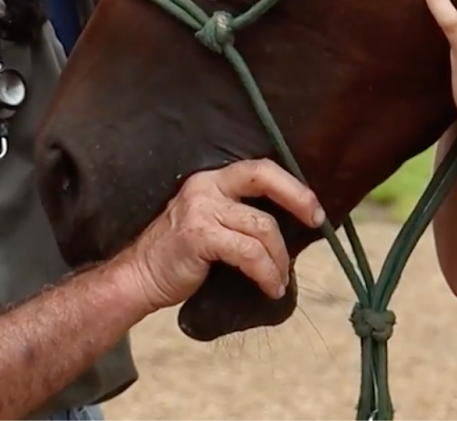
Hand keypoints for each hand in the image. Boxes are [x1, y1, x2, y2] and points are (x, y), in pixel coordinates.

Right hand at [114, 159, 325, 312]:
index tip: (314, 208)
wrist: (139, 278)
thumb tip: (291, 226)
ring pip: (261, 227)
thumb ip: (240, 216)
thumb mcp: (211, 223)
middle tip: (316, 223)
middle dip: (298, 199)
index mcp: (211, 180)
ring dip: (279, 259)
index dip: (292, 185)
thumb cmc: (181, 257)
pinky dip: (266, 273)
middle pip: (263, 178)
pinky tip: (270, 288)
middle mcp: (206, 186)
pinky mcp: (199, 235)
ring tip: (280, 279)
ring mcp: (201, 209)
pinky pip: (249, 254)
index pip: (259, 169)